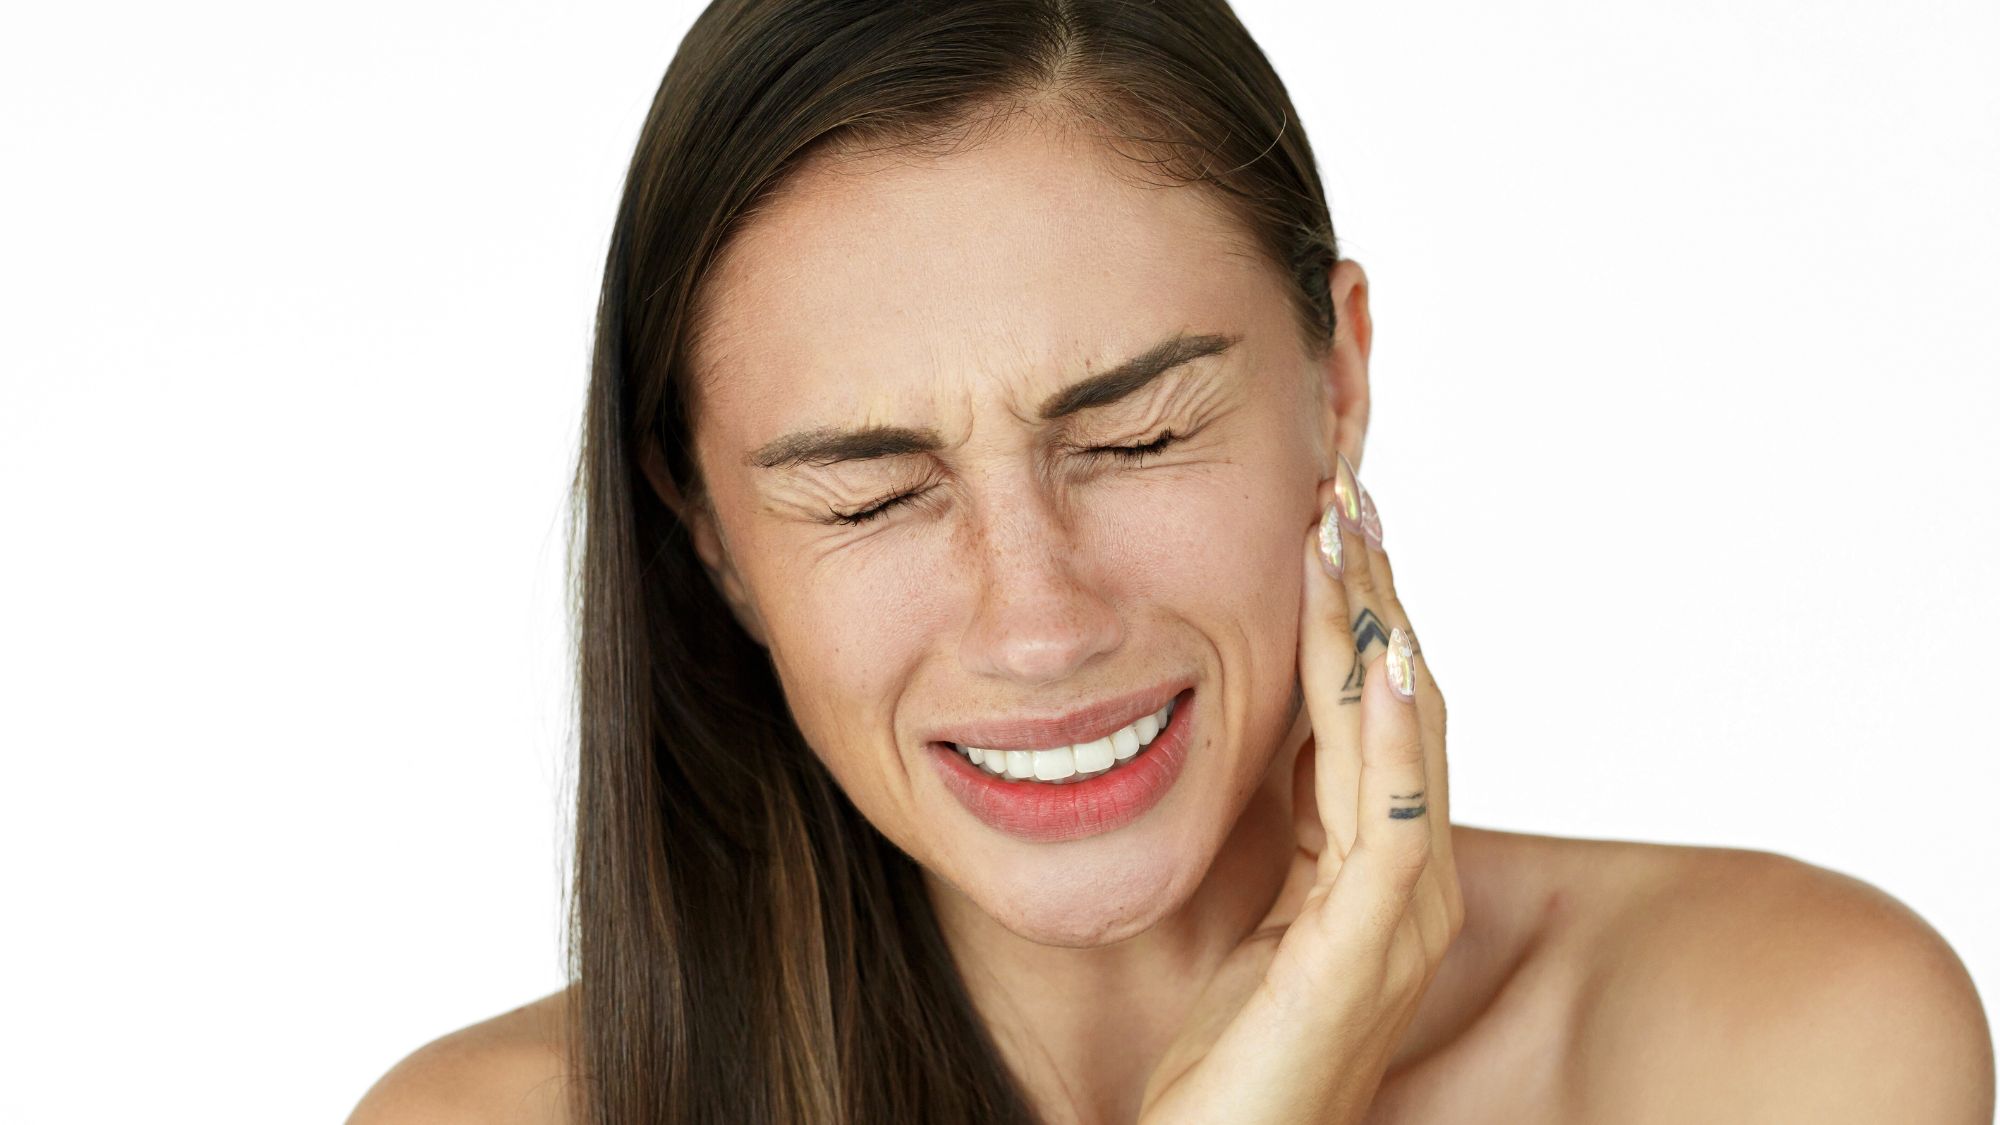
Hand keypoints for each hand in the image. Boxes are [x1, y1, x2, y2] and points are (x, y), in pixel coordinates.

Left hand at [1138, 453, 1463, 1124]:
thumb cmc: (1228, 1062)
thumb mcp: (1251, 914)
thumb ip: (1278, 832)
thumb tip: (1262, 736)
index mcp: (1370, 869)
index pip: (1379, 715)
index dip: (1358, 615)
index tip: (1328, 520)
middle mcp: (1404, 885)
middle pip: (1405, 707)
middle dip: (1375, 595)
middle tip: (1347, 488)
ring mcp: (1396, 920)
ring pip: (1404, 743)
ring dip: (1380, 632)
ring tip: (1351, 535)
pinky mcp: (1364, 955)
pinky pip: (1395, 825)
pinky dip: (1400, 738)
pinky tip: (1389, 664)